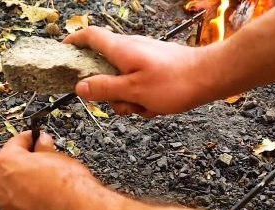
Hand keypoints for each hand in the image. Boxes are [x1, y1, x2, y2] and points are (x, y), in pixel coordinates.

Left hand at [0, 131, 97, 209]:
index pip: (16, 143)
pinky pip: (21, 209)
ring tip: (46, 185)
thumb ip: (43, 149)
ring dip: (25, 186)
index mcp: (6, 162)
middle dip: (24, 164)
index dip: (29, 138)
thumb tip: (42, 142)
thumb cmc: (66, 182)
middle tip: (43, 161)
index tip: (37, 137)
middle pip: (9, 168)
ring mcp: (6, 207)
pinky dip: (30, 205)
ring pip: (13, 191)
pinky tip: (46, 202)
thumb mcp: (56, 156)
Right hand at [63, 26, 221, 116]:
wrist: (211, 77)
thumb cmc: (174, 82)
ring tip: (146, 107)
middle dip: (110, 92)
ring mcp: (145, 57)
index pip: (89, 36)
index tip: (63, 53)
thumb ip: (105, 89)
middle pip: (105, 68)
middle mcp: (131, 49)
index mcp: (121, 49)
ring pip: (124, 81)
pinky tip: (158, 106)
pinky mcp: (157, 67)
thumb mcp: (133, 91)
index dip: (73, 42)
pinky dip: (145, 98)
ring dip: (130, 99)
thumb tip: (80, 87)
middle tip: (123, 104)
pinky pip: (141, 84)